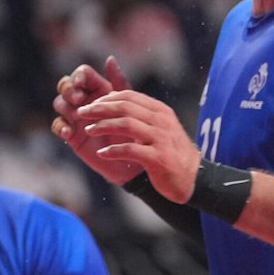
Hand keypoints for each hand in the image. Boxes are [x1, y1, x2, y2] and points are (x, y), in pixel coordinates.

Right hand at [50, 56, 141, 185]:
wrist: (131, 158)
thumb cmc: (134, 130)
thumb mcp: (129, 104)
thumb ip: (118, 82)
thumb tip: (109, 59)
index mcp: (98, 89)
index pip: (82, 74)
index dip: (78, 76)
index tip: (81, 84)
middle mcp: (84, 100)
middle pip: (65, 85)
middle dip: (68, 89)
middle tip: (79, 99)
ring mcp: (75, 117)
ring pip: (59, 103)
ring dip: (65, 106)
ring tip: (76, 115)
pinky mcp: (70, 134)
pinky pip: (57, 125)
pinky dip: (60, 126)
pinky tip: (69, 132)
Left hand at [77, 89, 201, 202]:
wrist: (192, 178)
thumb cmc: (170, 152)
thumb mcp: (159, 128)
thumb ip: (141, 114)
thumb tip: (115, 100)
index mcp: (160, 111)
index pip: (130, 96)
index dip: (107, 98)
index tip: (90, 104)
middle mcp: (161, 121)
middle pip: (125, 108)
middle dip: (100, 109)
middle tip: (81, 113)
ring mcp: (161, 139)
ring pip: (126, 125)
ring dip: (103, 126)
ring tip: (88, 131)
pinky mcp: (158, 158)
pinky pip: (131, 150)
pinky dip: (114, 150)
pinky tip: (102, 153)